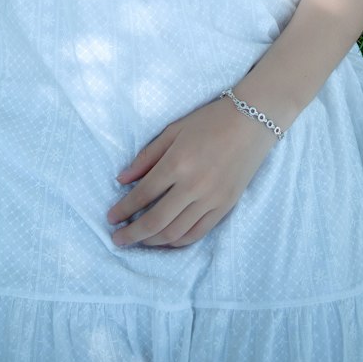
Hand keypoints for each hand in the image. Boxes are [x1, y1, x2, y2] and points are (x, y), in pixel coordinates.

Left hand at [107, 95, 278, 248]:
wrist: (252, 120)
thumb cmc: (210, 120)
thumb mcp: (173, 131)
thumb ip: (146, 157)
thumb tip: (121, 180)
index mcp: (177, 163)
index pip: (142, 195)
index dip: (123, 209)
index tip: (110, 218)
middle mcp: (193, 186)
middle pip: (156, 221)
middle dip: (132, 234)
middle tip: (117, 239)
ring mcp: (211, 199)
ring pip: (176, 232)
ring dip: (153, 240)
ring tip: (139, 239)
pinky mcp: (226, 206)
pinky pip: (198, 233)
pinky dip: (179, 241)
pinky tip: (166, 239)